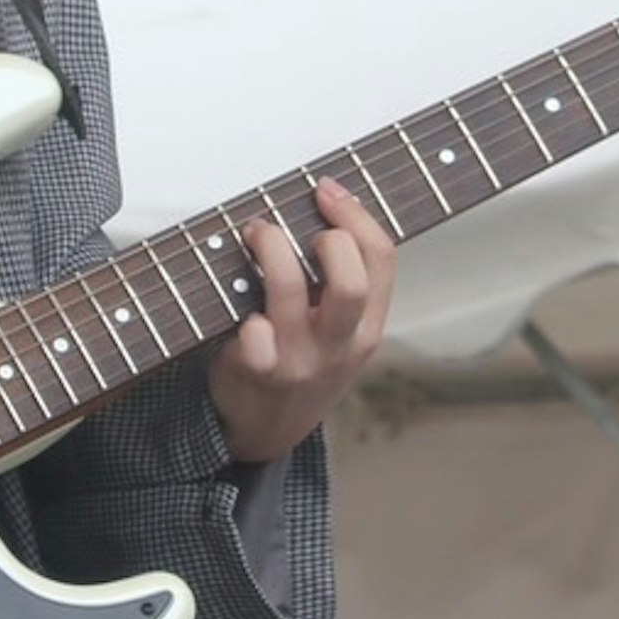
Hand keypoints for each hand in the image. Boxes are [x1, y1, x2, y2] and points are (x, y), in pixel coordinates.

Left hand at [207, 176, 396, 464]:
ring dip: (270, 248)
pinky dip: (244, 311)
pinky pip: (252, 335)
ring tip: (255, 232)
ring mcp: (298, 361)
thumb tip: (324, 201)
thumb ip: (342, 282)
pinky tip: (236, 299)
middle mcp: (338, 346)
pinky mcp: (257, 372)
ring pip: (290, 291)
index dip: (355, 213)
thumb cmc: (302, 362)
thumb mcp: (341, 331)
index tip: (327, 189)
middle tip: (296, 224)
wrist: (266, 429)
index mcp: (368, 328)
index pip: (382, 258)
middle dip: (325, 236)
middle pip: (350, 280)